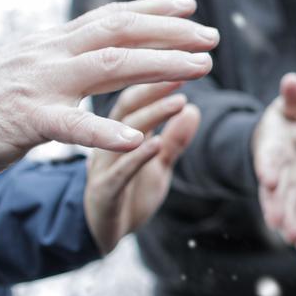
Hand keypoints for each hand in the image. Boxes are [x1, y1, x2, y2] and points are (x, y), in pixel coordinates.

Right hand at [0, 0, 217, 179]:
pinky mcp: (27, 120)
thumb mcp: (32, 64)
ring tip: (201, 71)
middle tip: (213, 40)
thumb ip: (66, 54)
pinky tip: (138, 140)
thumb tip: (98, 40)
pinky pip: (72, 126)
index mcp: (56, 43)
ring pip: (110, 67)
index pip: (112, 17)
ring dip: (161, 66)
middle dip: (172, 34)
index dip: (154, 10)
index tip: (191, 8)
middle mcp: (53, 54)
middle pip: (121, 33)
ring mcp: (41, 84)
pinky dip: (106, 133)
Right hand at [83, 81, 200, 254]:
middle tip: (183, 70)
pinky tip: (154, 144)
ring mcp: (103, 167)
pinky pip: (118, 172)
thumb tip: (194, 108)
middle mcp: (107, 143)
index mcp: (118, 132)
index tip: (183, 60)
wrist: (101, 235)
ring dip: (151, 116)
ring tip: (177, 101)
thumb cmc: (130, 194)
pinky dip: (137, 157)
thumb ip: (175, 140)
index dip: (156, 78)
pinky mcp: (103, 192)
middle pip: (127, 107)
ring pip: (123, 135)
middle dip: (154, 87)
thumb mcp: (159, 165)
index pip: (134, 97)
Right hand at [252, 72, 295, 253]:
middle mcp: (276, 172)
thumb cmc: (285, 122)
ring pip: (285, 208)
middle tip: (278, 221)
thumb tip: (292, 81)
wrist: (280, 142)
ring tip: (294, 239)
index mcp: (272, 147)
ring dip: (289, 224)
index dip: (268, 168)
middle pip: (274, 190)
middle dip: (276, 205)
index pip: (268, 158)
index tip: (269, 179)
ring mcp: (286, 189)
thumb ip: (293, 98)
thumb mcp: (289, 107)